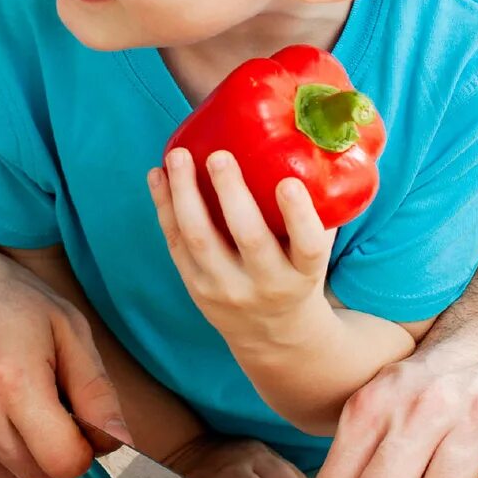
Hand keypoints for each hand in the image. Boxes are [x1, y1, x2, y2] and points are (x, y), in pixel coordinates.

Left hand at [149, 150, 331, 342]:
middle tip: (220, 156)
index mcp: (304, 273)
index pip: (308, 247)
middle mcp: (267, 284)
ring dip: (185, 194)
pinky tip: (158, 175)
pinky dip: (165, 207)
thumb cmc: (297, 273)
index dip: (298, 216)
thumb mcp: (316, 252)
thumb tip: (317, 143)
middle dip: (232, 195)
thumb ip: (319, 209)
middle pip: (248, 239)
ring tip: (178, 155)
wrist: (273, 333)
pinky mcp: (195, 286)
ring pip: (200, 239)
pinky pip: (176, 243)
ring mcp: (226, 288)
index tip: (288, 183)